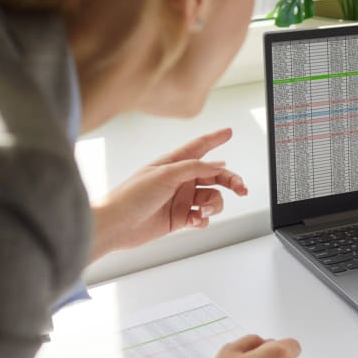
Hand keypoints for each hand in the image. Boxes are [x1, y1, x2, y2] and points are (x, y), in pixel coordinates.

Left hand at [90, 128, 247, 260]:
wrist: (116, 225)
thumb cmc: (131, 196)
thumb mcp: (164, 174)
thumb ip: (194, 167)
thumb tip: (218, 165)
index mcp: (174, 164)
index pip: (200, 147)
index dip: (215, 139)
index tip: (229, 132)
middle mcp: (180, 180)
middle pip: (214, 176)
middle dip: (230, 181)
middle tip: (241, 188)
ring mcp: (181, 199)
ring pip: (212, 198)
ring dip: (213, 205)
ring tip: (203, 211)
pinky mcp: (180, 218)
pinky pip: (203, 217)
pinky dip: (204, 220)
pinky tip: (196, 220)